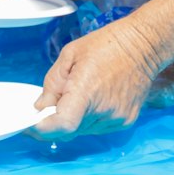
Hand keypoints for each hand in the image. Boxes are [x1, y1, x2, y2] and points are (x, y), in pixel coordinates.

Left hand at [33, 19, 165, 138]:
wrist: (144, 45)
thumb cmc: (107, 44)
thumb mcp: (70, 55)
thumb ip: (52, 84)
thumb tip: (40, 108)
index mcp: (87, 90)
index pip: (62, 125)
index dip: (42, 129)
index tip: (30, 125)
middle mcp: (104, 110)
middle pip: (69, 130)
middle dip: (55, 120)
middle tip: (52, 102)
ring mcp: (117, 119)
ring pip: (83, 130)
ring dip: (74, 118)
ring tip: (80, 92)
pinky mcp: (125, 122)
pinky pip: (98, 127)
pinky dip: (89, 117)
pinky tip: (95, 97)